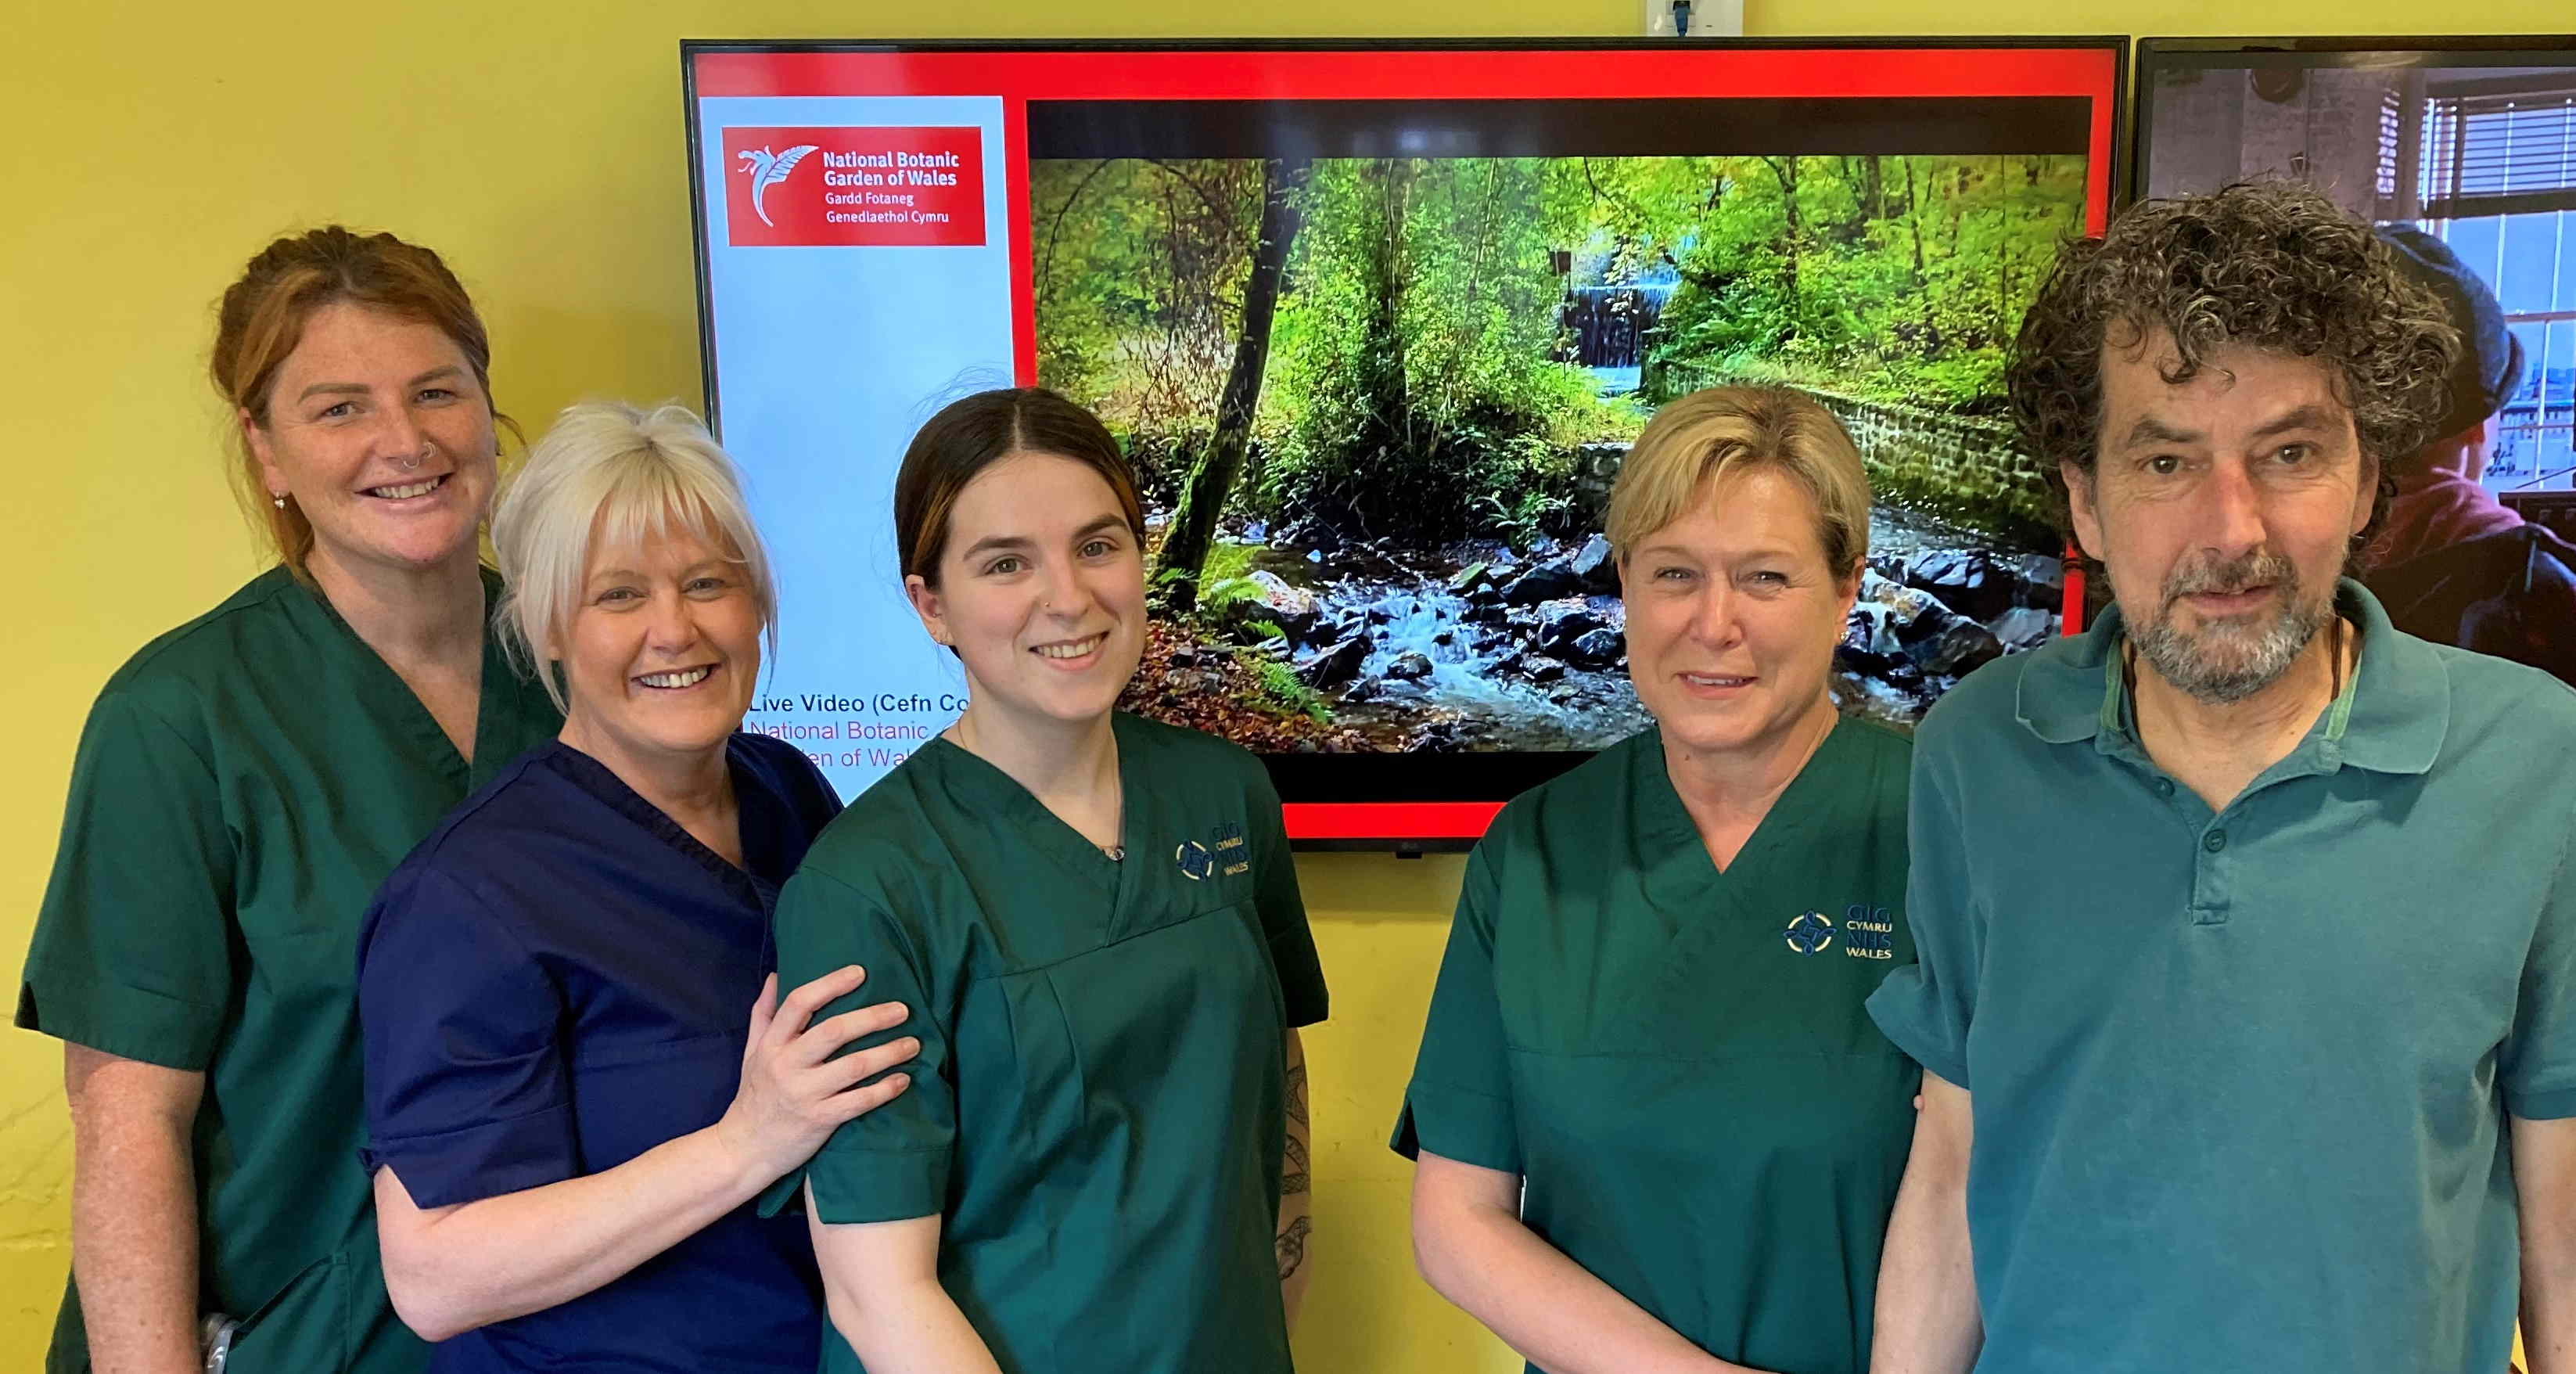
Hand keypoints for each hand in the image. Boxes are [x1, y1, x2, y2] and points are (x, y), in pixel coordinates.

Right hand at [718, 968, 915, 1183]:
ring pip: (853, 1066)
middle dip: (872, 1017)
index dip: (830, 984)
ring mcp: (804, 1094)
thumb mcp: (752, 1051)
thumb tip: (777, 975)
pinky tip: (903, 1080)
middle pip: (834, 1031)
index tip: (860, 972)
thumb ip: (764, 1013)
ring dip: (888, 1052)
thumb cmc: (755, 1094)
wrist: (744, 1148)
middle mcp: (786, 1065)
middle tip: (902, 1009)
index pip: (799, 1003)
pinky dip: (884, 1090)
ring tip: (913, 1043)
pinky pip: (859, 1102)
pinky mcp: (819, 1120)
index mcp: (772, 1044)